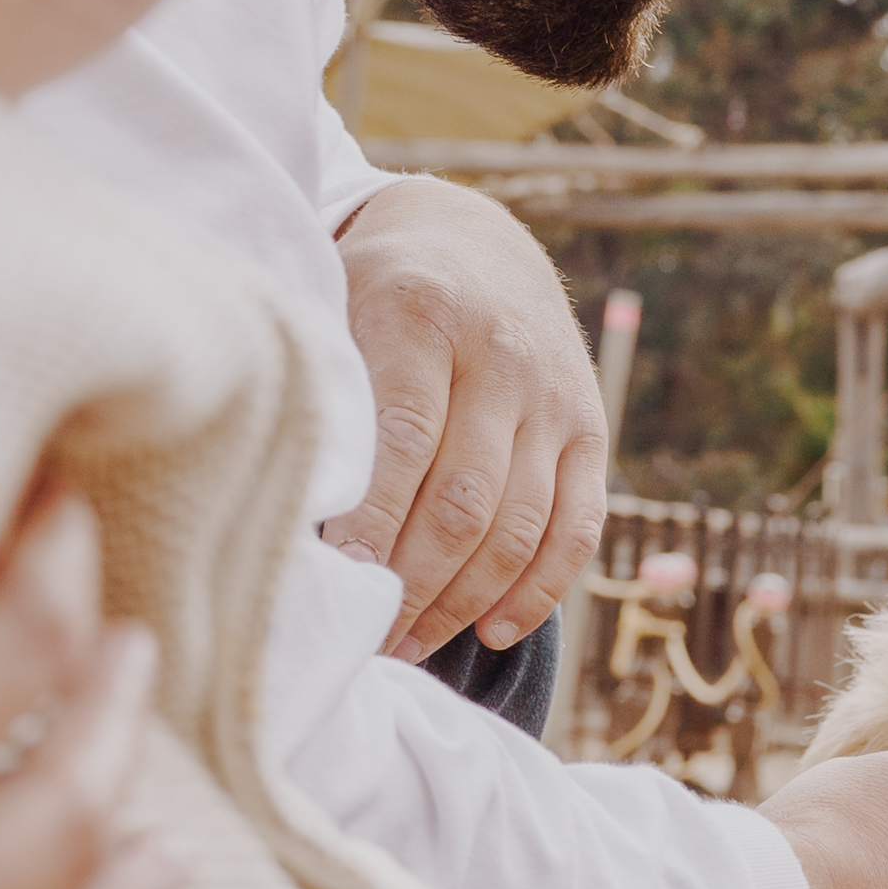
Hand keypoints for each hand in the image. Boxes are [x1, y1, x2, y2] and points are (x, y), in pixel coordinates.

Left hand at [330, 175, 606, 656]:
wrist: (475, 245)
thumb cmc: (375, 296)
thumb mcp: (335, 304)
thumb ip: (328, 393)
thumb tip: (296, 516)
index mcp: (425, 315)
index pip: (404, 440)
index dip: (374, 522)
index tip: (340, 580)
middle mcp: (502, 356)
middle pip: (464, 499)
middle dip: (414, 582)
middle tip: (369, 633)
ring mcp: (555, 399)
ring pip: (519, 526)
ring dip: (465, 600)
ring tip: (411, 642)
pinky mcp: (592, 432)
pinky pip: (577, 529)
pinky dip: (537, 592)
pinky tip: (490, 631)